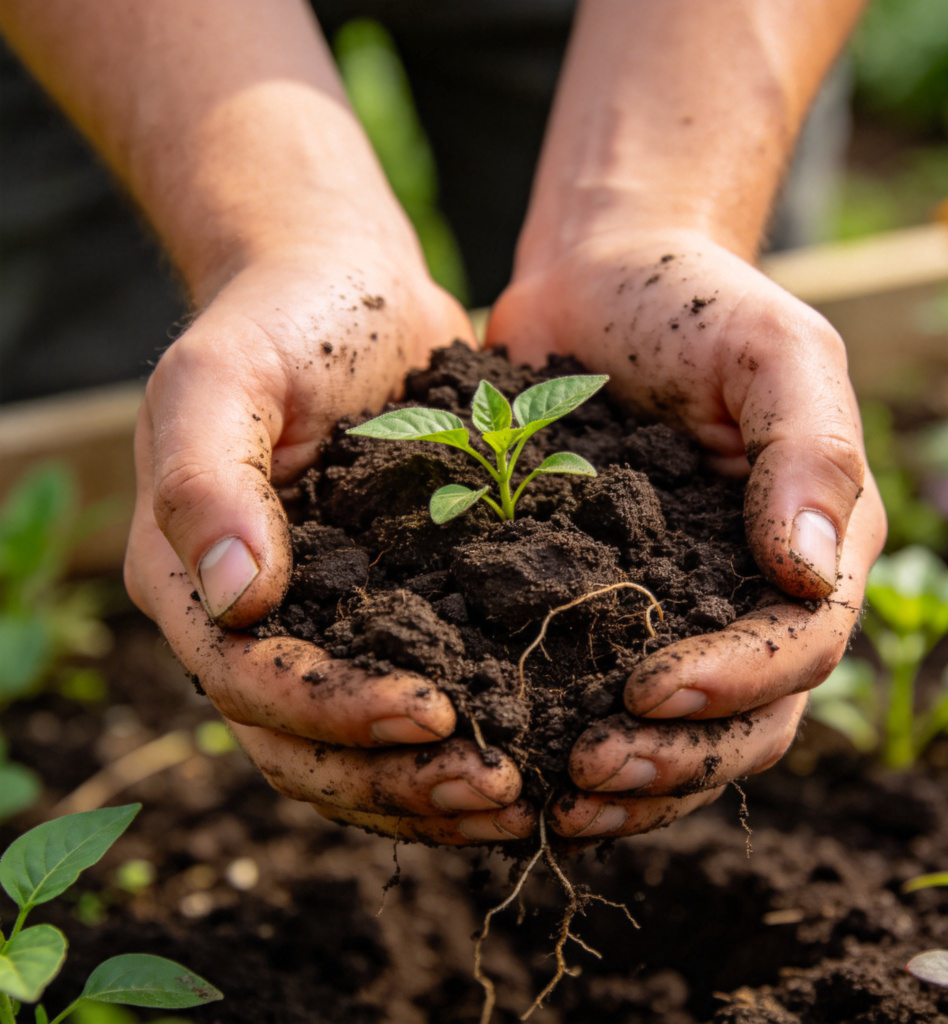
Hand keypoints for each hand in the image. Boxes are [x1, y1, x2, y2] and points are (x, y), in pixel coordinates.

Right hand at [125, 246, 534, 843]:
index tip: (435, 715)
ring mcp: (327, 620)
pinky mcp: (394, 605)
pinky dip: (468, 735)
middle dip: (396, 778)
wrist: (347, 285)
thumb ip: (204, 477)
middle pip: (306, 744)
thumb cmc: (279, 319)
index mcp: (194, 582)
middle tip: (497, 790)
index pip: (251, 683)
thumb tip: (232, 596)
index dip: (335, 713)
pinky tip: (539, 745)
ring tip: (524, 795)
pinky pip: (422, 691)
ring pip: (362, 744)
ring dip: (435, 783)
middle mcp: (257, 623)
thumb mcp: (222, 375)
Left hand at [488, 228, 886, 837]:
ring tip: (561, 798)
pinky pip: (596, 688)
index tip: (651, 692)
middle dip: (676, 758)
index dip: (735, 685)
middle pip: (743, 719)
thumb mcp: (775, 351)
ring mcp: (674, 607)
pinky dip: (568, 732)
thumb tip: (813, 569)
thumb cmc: (694, 305)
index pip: (797, 648)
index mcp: (812, 546)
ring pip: (677, 730)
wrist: (598, 282)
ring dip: (629, 777)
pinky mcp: (598, 601)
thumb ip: (810, 451)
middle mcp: (748, 595)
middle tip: (591, 771)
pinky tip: (518, 756)